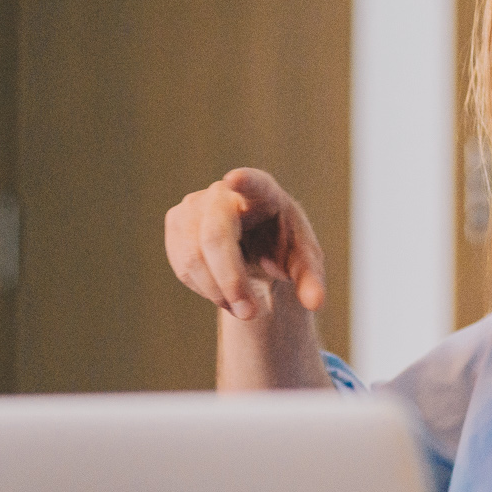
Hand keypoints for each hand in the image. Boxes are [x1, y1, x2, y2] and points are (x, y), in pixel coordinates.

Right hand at [165, 167, 326, 320]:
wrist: (255, 244)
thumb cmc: (282, 245)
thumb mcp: (303, 262)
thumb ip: (311, 280)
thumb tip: (315, 302)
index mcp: (263, 192)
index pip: (253, 183)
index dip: (244, 181)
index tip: (235, 178)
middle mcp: (222, 193)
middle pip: (215, 235)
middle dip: (231, 280)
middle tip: (250, 313)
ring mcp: (193, 206)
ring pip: (193, 256)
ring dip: (217, 291)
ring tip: (242, 305)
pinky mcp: (175, 224)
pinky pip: (182, 265)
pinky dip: (204, 288)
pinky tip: (223, 292)